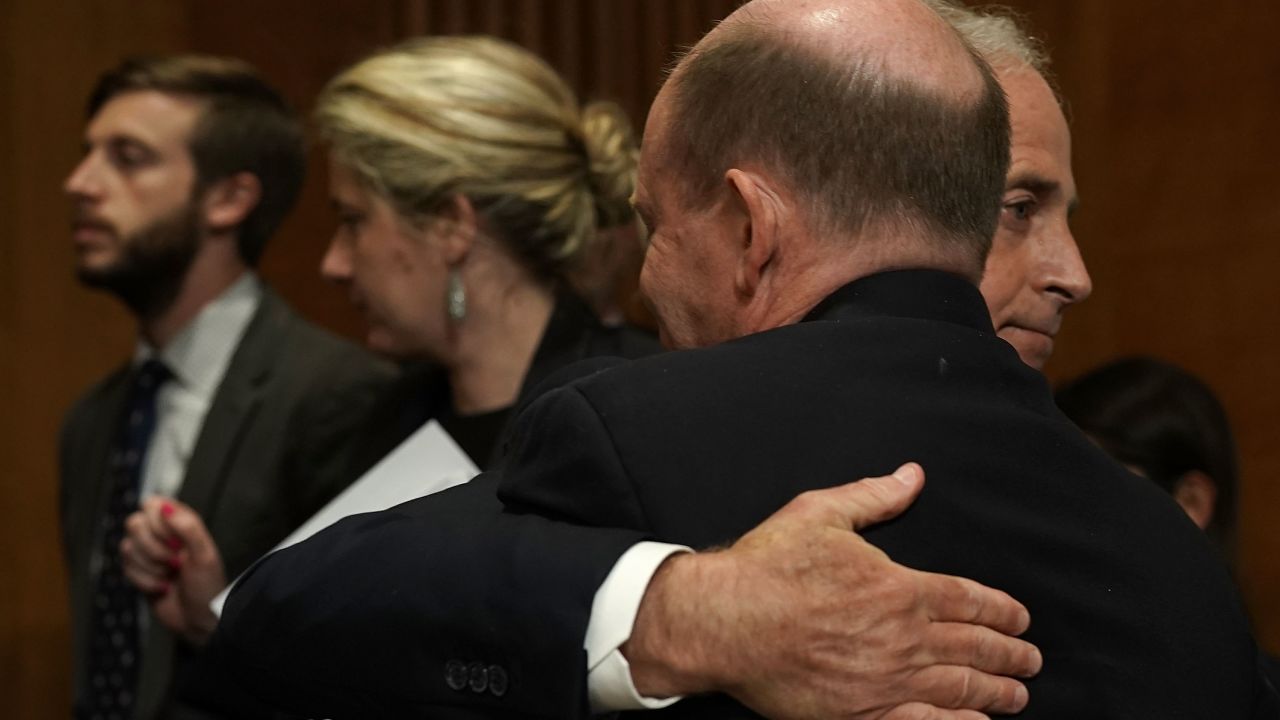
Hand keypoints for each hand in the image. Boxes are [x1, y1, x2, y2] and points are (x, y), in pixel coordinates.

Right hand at [120, 497, 225, 645]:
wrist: (199, 619)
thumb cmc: (208, 586)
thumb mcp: (205, 555)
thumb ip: (188, 527)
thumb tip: (165, 506)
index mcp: (181, 523)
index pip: (152, 504)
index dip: (158, 522)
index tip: (177, 542)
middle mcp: (162, 534)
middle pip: (134, 523)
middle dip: (153, 548)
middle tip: (175, 562)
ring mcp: (148, 553)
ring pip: (126, 547)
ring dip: (150, 567)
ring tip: (171, 575)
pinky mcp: (139, 572)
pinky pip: (125, 568)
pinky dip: (145, 581)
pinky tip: (163, 587)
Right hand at [622, 463, 1040, 719]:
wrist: (725, 621)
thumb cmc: (768, 567)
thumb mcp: (819, 514)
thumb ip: (873, 497)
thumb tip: (912, 475)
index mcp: (898, 589)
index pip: (968, 600)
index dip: (1001, 611)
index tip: (1020, 619)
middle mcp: (902, 638)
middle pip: (974, 648)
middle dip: (1010, 655)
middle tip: (1030, 660)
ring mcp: (885, 681)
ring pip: (958, 690)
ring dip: (996, 693)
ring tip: (1017, 697)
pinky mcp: (861, 714)